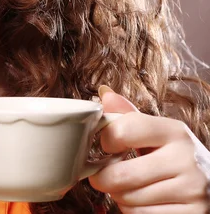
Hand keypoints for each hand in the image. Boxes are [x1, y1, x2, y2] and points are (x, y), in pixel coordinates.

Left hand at [89, 86, 209, 212]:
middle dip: (103, 178)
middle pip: (120, 174)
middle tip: (104, 175)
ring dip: (118, 196)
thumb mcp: (157, 132)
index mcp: (174, 131)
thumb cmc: (174, 156)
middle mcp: (186, 159)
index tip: (106, 146)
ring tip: (129, 187)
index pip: (123, 131)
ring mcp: (192, 189)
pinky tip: (144, 201)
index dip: (105, 140)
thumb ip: (129, 116)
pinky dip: (134, 212)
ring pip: (128, 199)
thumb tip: (105, 94)